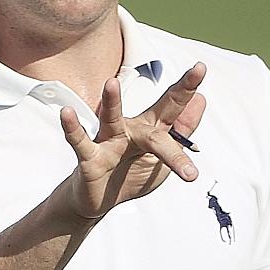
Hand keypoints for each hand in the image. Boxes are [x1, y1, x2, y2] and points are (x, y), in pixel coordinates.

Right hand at [57, 63, 206, 220]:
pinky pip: (80, 142)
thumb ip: (180, 130)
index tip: (201, 67)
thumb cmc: (131, 174)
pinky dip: (72, 128)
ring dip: (111, 101)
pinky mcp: (90, 158)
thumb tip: (200, 100)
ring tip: (111, 83)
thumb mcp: (162, 157)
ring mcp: (109, 142)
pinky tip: (67, 114)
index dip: (187, 88)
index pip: (174, 106)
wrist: (100, 201)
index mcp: (152, 130)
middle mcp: (132, 130)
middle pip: (158, 113)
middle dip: (178, 94)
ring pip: (111, 119)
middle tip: (198, 72)